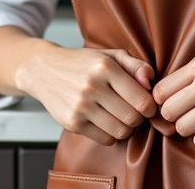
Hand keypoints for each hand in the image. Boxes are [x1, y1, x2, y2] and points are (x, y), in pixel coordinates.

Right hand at [17, 43, 156, 145]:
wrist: (44, 70)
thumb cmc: (83, 63)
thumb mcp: (110, 55)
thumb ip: (135, 64)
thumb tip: (150, 80)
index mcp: (105, 67)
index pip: (142, 100)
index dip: (150, 106)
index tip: (148, 105)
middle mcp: (92, 86)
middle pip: (133, 118)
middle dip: (139, 117)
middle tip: (134, 111)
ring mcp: (80, 106)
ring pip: (120, 131)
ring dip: (126, 127)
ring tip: (121, 116)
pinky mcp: (72, 122)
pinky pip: (105, 139)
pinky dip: (110, 134)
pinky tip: (105, 121)